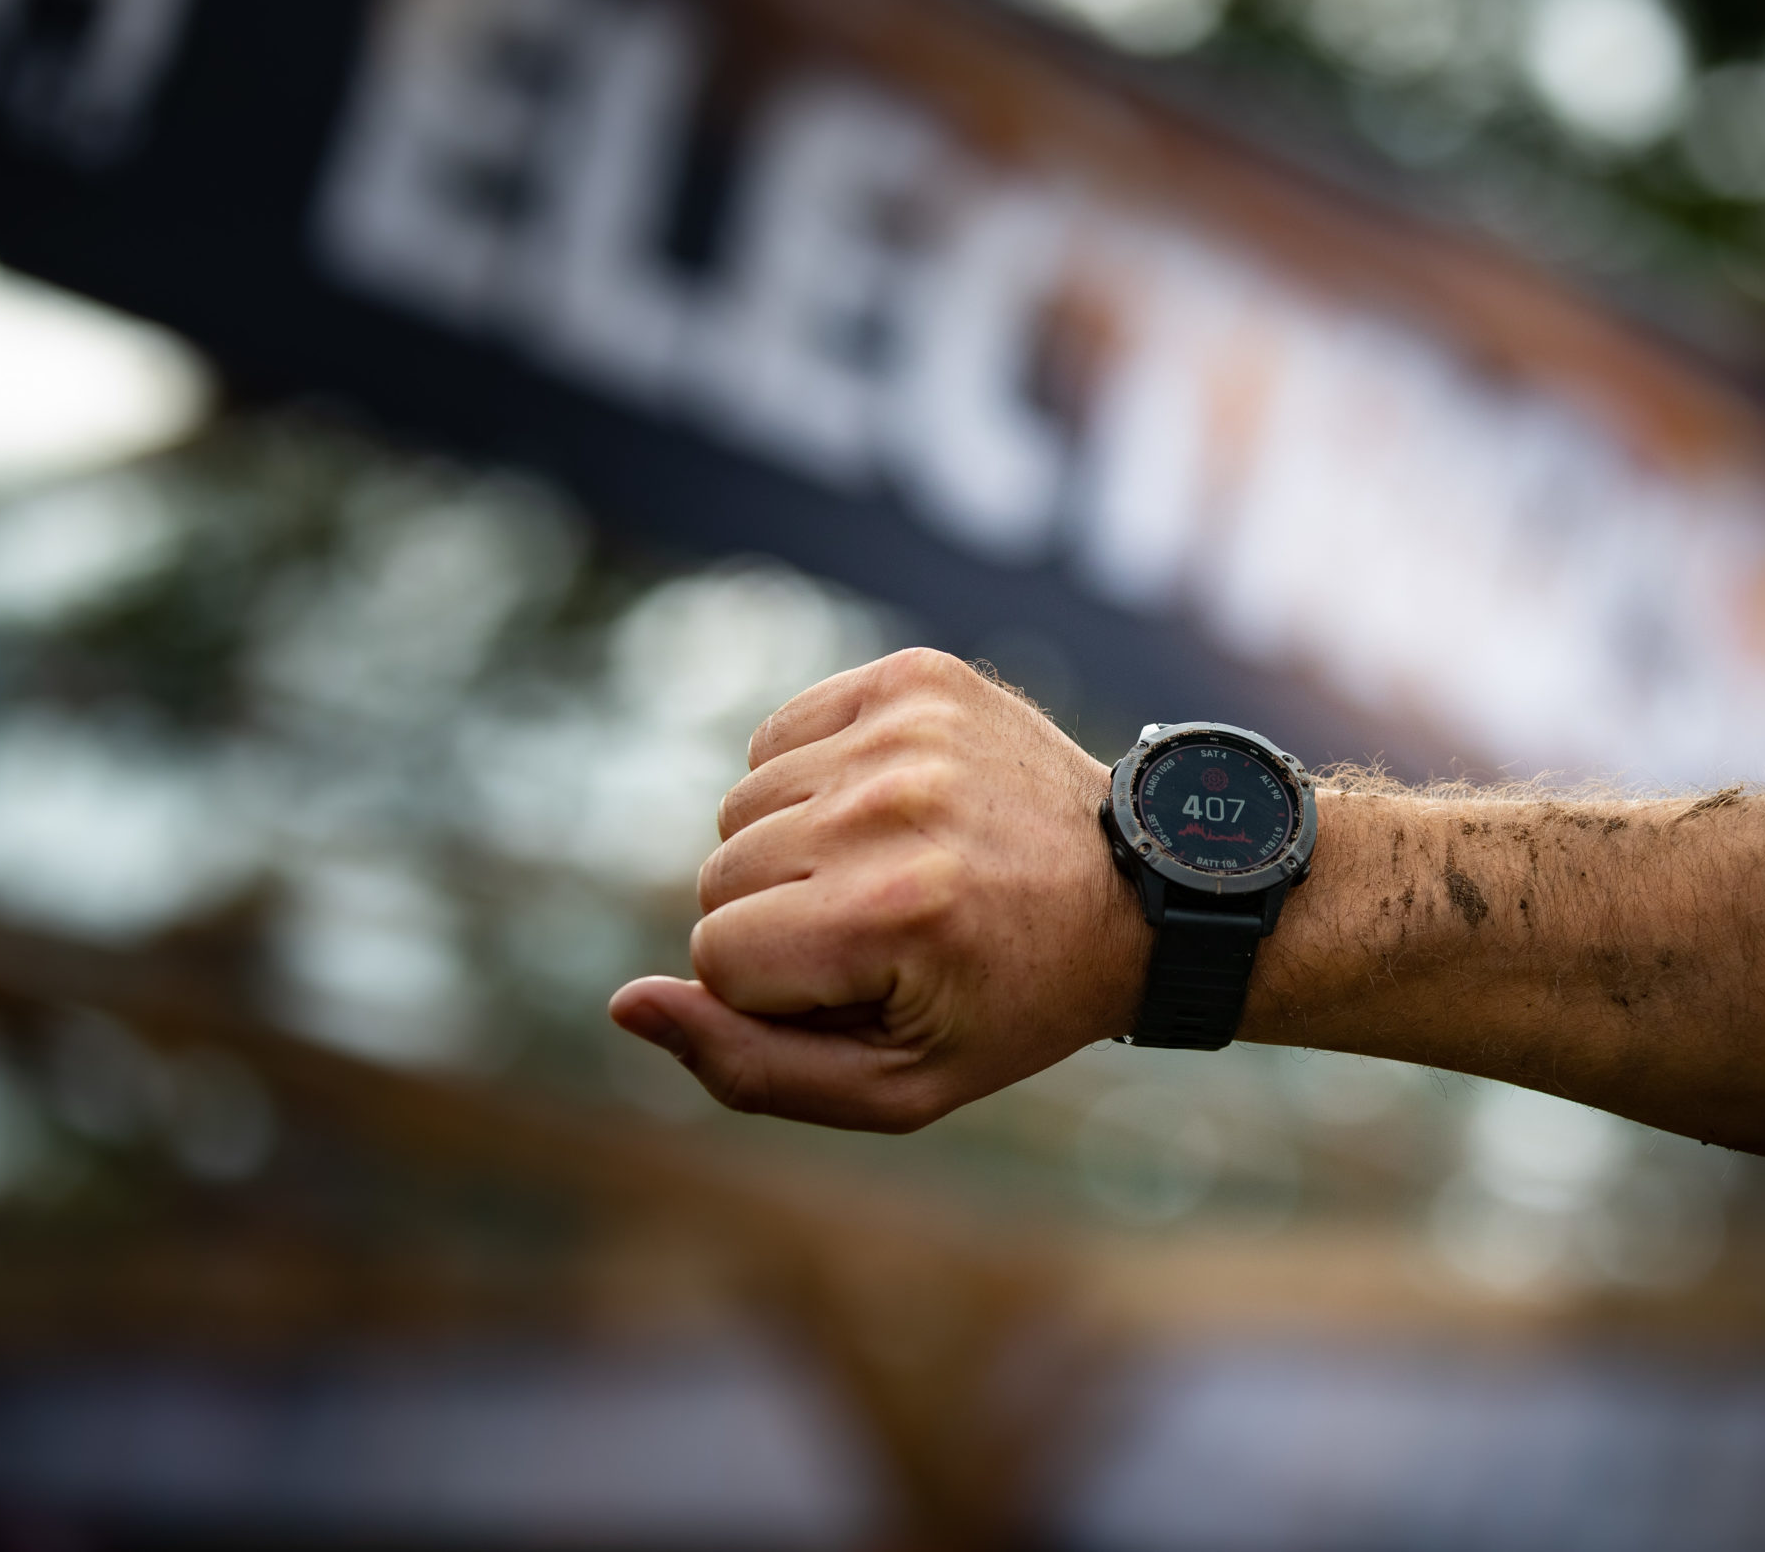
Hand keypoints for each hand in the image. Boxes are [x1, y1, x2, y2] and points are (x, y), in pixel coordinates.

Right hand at [608, 648, 1149, 1130]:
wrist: (1138, 890)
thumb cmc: (1011, 1002)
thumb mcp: (898, 1085)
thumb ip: (750, 1067)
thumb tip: (626, 1004)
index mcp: (893, 913)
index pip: (716, 957)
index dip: (777, 992)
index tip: (867, 985)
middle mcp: (894, 805)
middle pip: (719, 877)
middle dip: (781, 920)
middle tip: (887, 931)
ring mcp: (906, 728)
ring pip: (741, 807)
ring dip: (793, 849)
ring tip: (893, 868)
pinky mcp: (911, 678)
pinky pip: (778, 737)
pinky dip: (810, 780)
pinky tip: (888, 810)